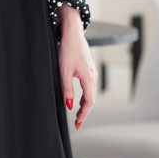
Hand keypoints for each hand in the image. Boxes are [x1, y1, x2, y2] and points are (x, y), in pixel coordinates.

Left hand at [58, 6, 97, 128]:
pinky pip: (89, 87)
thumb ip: (67, 90)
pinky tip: (79, 99)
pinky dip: (85, 95)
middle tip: (77, 123)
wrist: (73, 34)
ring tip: (77, 113)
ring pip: (91, 93)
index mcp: (89, 79)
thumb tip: (70, 105)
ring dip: (85, 104)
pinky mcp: (89, 69)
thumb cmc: (68, 50)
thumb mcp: (64, 71)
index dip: (83, 114)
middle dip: (84, 112)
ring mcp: (92, 72)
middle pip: (91, 99)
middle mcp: (93, 76)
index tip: (77, 124)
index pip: (89, 102)